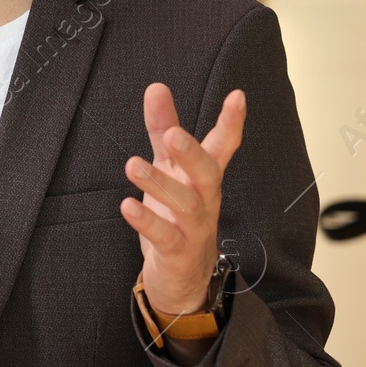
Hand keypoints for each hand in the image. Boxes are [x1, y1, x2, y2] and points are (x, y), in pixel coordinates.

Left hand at [121, 83, 245, 320]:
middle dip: (193, 154)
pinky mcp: (178, 253)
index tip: (237, 95)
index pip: (223, 147)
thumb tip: (156, 87)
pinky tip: (127, 206)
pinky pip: (166, 238)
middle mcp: (205, 201)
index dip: (231, 123)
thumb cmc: (175, 216)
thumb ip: (162, 130)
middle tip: (172, 135)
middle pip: (208, 174)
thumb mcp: (168, 169)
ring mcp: (195, 229)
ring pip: (187, 205)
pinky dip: (147, 222)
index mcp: (203, 178)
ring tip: (132, 165)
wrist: (181, 279)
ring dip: (160, 184)